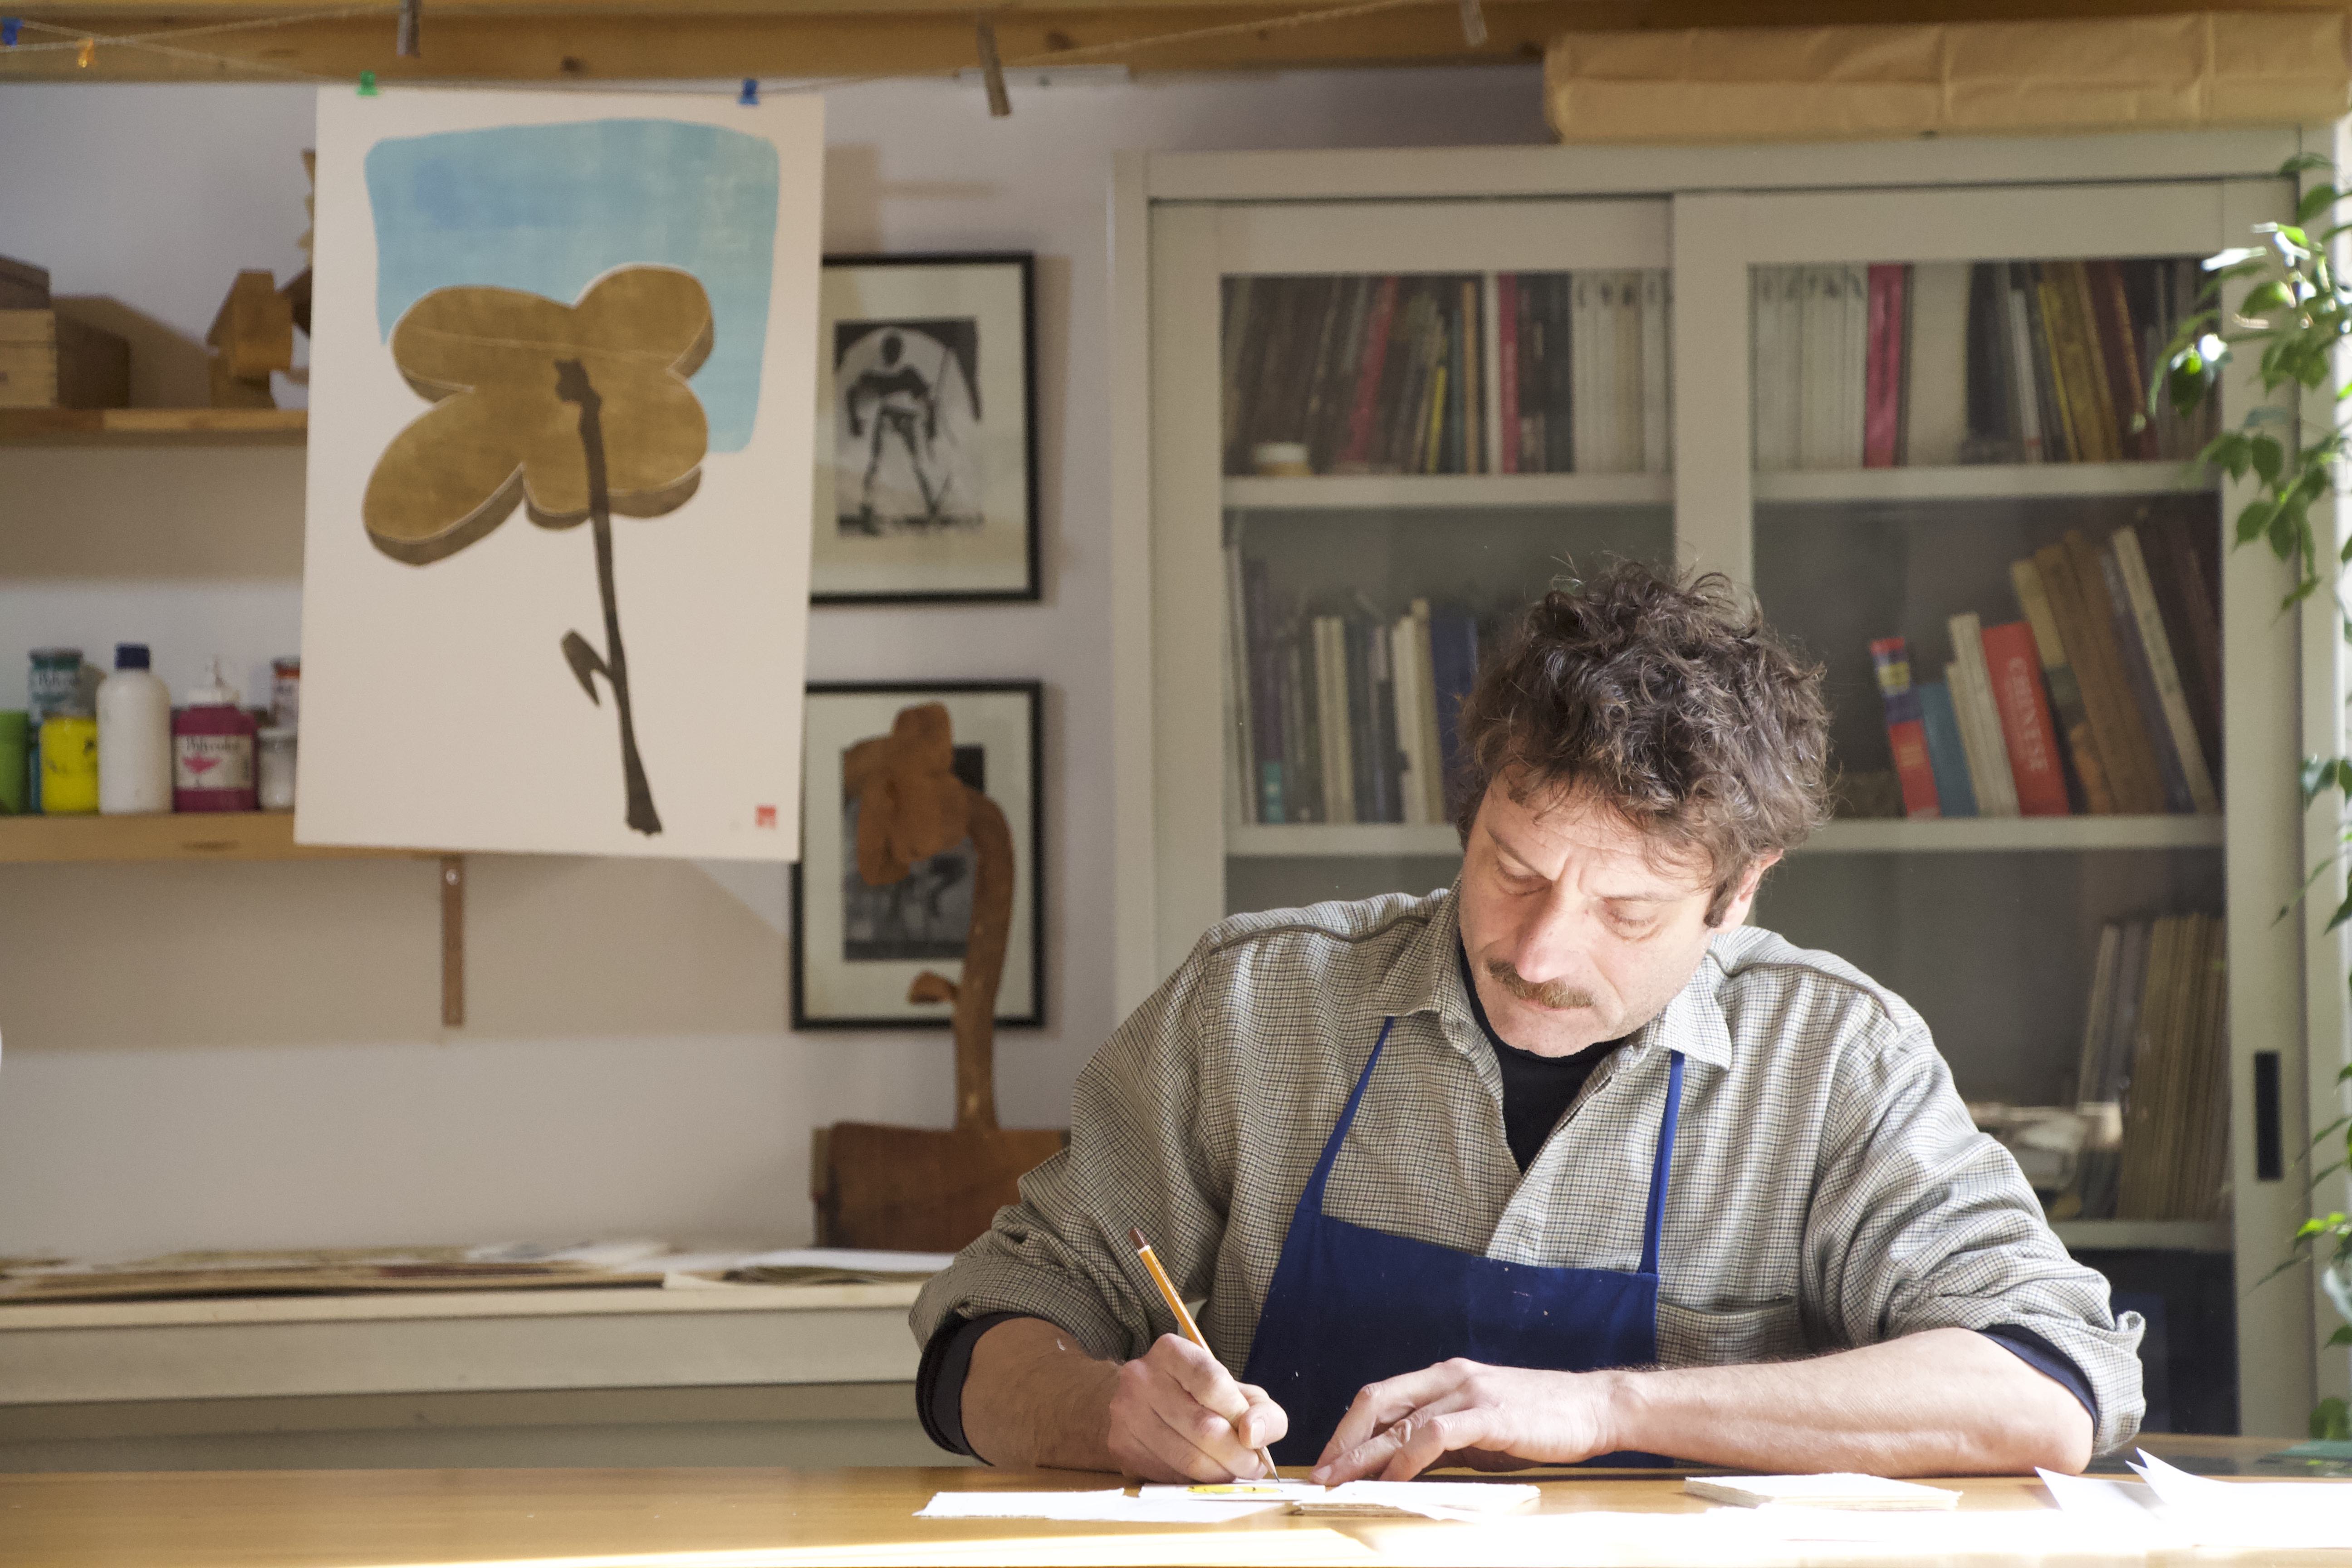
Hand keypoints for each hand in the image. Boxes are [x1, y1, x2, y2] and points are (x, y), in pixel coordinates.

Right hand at [1106, 1333, 1288, 1481]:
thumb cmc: (1199, 1398)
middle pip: (1203, 1427)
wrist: (1144, 1405)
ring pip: (1187, 1458)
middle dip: (1238, 1455)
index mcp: (1171, 1352)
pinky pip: (1169, 1475)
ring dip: (1219, 1473)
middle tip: (1251, 1467)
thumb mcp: (1237, 1392)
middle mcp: (1141, 1378)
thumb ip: (1261, 1411)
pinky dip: (1193, 1481)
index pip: (1213, 1384)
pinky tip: (1201, 1473)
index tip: (1252, 1436)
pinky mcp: (1121, 1447)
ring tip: (1230, 1471)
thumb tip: (1254, 1436)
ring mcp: (1126, 1414)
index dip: (1240, 1415)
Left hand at [1310, 1359, 1618, 1482]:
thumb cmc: (1539, 1421)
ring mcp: (1469, 1393)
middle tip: (1320, 1474)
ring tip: (1341, 1481)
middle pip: (1378, 1401)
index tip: (1328, 1460)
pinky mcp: (1490, 1415)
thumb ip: (1443, 1440)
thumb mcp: (1481, 1427)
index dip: (1348, 1427)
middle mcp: (1450, 1377)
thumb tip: (1401, 1468)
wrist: (1594, 1408)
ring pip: (1401, 1419)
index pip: (1381, 1396)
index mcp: (1445, 1376)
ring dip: (1365, 1454)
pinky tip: (1392, 1479)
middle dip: (1344, 1439)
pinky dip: (1408, 1457)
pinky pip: (1435, 1434)